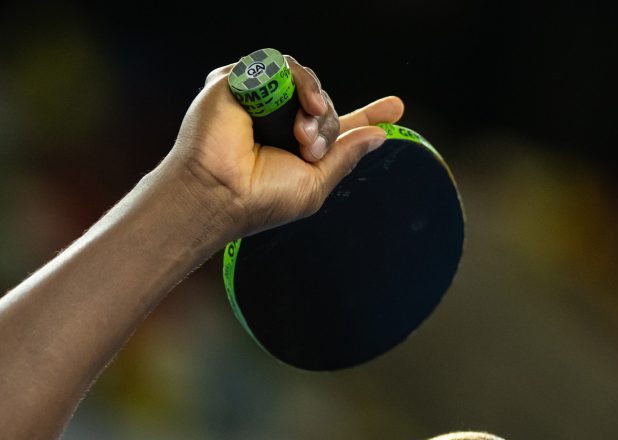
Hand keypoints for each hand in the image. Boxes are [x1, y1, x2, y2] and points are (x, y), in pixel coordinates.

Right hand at [164, 55, 404, 238]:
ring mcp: (259, 99)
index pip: (335, 122)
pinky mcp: (237, 81)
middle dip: (328, 123)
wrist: (222, 192)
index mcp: (297, 145)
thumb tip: (378, 136)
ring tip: (302, 136)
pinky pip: (276, 63)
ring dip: (313, 106)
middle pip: (322, 102)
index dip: (366, 114)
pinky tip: (293, 108)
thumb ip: (345, 157)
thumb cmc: (261, 198)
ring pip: (303, 80)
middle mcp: (278, 120)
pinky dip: (293, 81)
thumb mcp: (315, 184)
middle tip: (313, 148)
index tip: (396, 108)